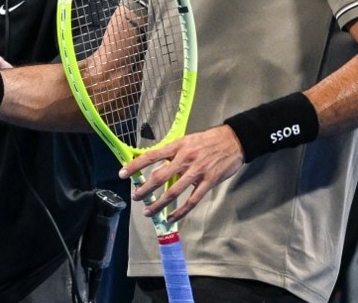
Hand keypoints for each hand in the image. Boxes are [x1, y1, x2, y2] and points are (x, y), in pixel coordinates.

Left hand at [121, 125, 243, 222]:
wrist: (234, 141)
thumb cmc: (208, 140)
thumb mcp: (187, 140)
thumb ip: (172, 153)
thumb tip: (154, 166)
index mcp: (177, 146)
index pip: (151, 156)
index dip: (135, 166)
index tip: (122, 174)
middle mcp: (185, 159)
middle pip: (160, 177)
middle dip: (145, 189)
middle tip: (136, 197)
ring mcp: (197, 172)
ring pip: (174, 192)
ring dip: (159, 203)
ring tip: (148, 211)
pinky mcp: (209, 182)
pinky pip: (192, 201)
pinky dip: (180, 212)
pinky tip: (171, 218)